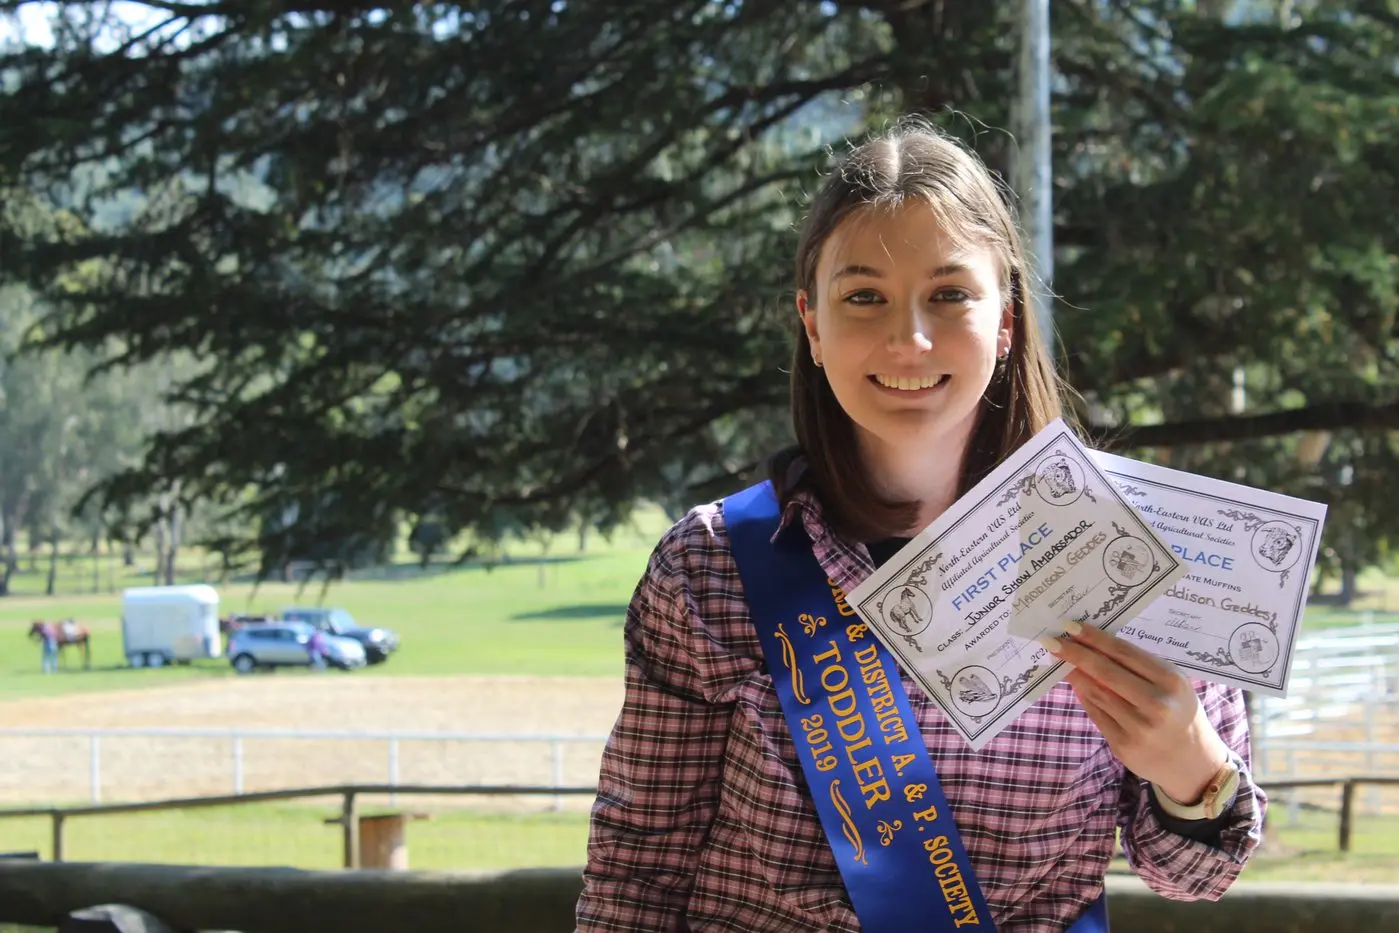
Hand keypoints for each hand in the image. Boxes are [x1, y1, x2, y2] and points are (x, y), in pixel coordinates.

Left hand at [1040, 620, 1229, 803]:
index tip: (1071, 626)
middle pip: (1106, 672)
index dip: (1094, 638)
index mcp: (1170, 681)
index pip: (1124, 653)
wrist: (1193, 762)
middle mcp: (1156, 704)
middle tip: (1052, 640)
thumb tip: (1095, 647)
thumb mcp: (1171, 685)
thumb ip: (1139, 668)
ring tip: (1059, 659)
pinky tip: (1076, 684)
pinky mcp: (1124, 745)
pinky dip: (1084, 696)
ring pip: (1096, 693)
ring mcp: (1139, 727)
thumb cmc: (1179, 712)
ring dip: (1074, 674)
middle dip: (1075, 653)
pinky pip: (1096, 713)